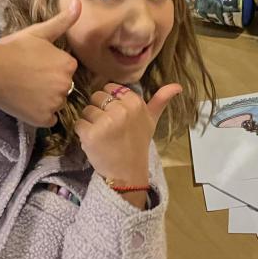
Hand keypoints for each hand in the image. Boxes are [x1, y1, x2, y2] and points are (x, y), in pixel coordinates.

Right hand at [0, 0, 80, 124]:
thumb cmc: (13, 49)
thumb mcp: (39, 32)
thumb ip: (63, 21)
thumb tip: (79, 3)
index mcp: (68, 65)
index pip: (67, 69)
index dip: (51, 66)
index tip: (36, 63)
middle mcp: (65, 85)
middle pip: (63, 86)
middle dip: (50, 83)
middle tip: (29, 76)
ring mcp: (54, 104)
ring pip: (56, 103)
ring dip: (46, 99)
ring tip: (25, 89)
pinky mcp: (43, 119)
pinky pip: (49, 119)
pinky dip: (40, 114)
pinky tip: (26, 102)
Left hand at [75, 82, 180, 204]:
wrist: (128, 173)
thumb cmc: (138, 143)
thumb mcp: (152, 120)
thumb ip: (161, 100)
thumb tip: (178, 86)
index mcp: (135, 102)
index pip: (110, 87)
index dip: (110, 102)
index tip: (118, 117)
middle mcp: (121, 110)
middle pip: (96, 96)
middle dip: (100, 110)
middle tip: (110, 128)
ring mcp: (105, 122)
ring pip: (86, 110)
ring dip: (90, 122)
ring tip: (103, 136)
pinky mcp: (91, 134)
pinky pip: (79, 123)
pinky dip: (83, 133)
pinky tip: (94, 142)